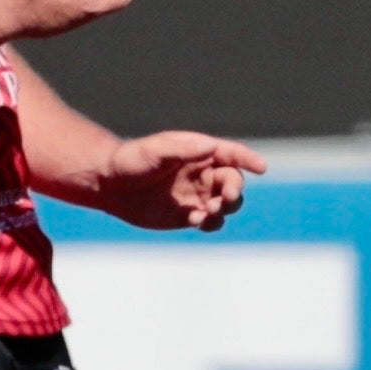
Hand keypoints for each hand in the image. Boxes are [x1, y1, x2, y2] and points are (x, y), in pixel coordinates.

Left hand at [99, 130, 254, 232]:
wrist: (109, 185)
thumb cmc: (130, 161)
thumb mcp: (155, 151)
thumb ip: (183, 150)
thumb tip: (211, 147)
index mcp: (198, 152)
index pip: (230, 154)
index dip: (248, 159)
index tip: (261, 168)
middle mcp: (202, 173)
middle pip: (233, 181)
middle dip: (234, 190)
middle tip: (224, 198)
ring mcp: (196, 195)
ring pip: (226, 204)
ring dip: (225, 208)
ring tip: (209, 211)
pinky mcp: (188, 215)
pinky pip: (209, 221)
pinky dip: (209, 222)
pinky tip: (194, 220)